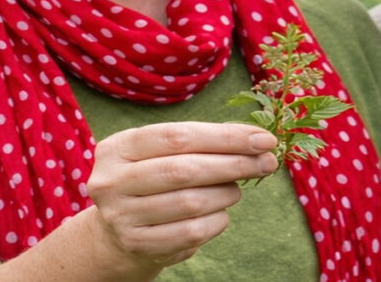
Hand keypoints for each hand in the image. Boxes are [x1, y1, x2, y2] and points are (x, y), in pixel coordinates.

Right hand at [86, 122, 277, 272]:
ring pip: (190, 203)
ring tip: (236, 188)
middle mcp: (112, 181)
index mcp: (118, 147)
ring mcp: (122, 216)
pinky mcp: (138, 245)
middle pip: (184, 170)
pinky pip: (191, 233)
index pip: (178, 136)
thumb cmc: (152, 178)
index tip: (262, 139)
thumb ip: (202, 142)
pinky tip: (221, 213)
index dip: (225, 137)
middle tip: (267, 162)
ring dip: (225, 193)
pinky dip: (217, 221)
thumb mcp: (163, 152)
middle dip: (234, 164)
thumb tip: (256, 140)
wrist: (117, 229)